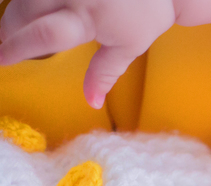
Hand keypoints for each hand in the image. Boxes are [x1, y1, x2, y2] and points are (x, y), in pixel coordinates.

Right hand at [0, 0, 175, 108]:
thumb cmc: (147, 14)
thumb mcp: (129, 47)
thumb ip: (105, 73)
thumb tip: (92, 102)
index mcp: (89, 17)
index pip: (44, 35)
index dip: (17, 48)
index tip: (1, 60)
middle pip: (23, 12)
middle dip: (8, 29)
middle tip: (2, 46)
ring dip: (14, 13)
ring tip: (11, 30)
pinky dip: (26, 2)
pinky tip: (23, 13)